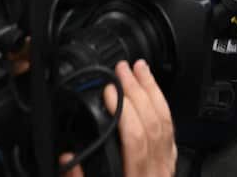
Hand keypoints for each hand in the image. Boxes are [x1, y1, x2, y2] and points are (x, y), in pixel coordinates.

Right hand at [62, 60, 175, 176]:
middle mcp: (156, 171)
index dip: (123, 111)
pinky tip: (152, 90)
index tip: (108, 90)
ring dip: (151, 91)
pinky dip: (161, 104)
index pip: (135, 139)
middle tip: (122, 69)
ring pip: (165, 121)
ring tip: (139, 69)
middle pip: (152, 123)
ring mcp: (166, 166)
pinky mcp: (169, 162)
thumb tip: (66, 158)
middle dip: (137, 90)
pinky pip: (170, 127)